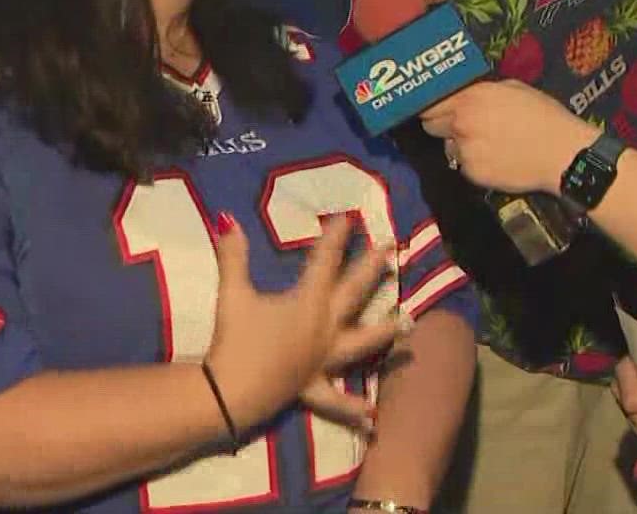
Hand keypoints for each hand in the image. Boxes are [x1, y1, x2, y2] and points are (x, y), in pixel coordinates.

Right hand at [205, 216, 406, 433]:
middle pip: (354, 293)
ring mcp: (323, 360)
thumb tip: (226, 218)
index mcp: (308, 303)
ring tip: (409, 323)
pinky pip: (336, 400)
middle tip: (392, 249)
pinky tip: (373, 420)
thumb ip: (233, 255)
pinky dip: (353, 410)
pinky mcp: (312, 387)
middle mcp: (324, 329)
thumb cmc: (235, 341)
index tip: (349, 217)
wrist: (229, 393)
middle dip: (372, 269)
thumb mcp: (233, 294)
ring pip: (362, 343)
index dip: (336, 237)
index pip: (325, 261)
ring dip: (385, 332)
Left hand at [419, 80, 599, 194]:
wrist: (562, 155)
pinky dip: (475, 163)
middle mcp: (460, 124)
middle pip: (431, 127)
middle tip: (463, 126)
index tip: (436, 108)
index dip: (432, 107)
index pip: (429, 104)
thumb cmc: (543, 116)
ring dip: (460, 145)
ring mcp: (464, 152)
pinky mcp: (472, 174)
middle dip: (442, 125)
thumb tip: (466, 94)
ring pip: (449, 148)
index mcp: (469, 99)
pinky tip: (496, 159)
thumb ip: (482, 91)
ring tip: (486, 144)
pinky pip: (464, 166)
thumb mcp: (513, 89)